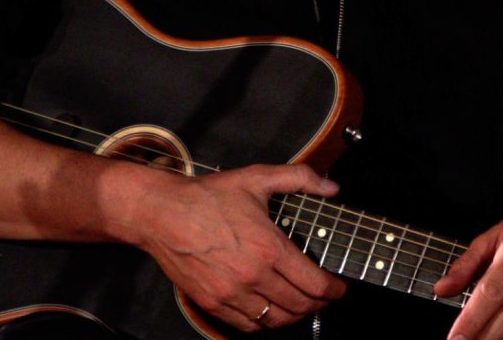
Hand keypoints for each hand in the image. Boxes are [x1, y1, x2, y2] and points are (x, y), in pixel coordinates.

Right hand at [130, 163, 347, 331]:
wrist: (163, 214)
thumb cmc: (208, 196)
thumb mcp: (257, 177)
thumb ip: (299, 179)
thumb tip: (330, 187)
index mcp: (268, 247)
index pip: (314, 283)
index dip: (334, 290)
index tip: (339, 287)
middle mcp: (253, 276)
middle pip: (299, 306)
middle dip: (319, 304)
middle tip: (324, 296)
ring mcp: (231, 294)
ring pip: (274, 322)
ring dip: (293, 316)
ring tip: (301, 305)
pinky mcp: (212, 304)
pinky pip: (247, 326)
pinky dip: (263, 323)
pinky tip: (268, 310)